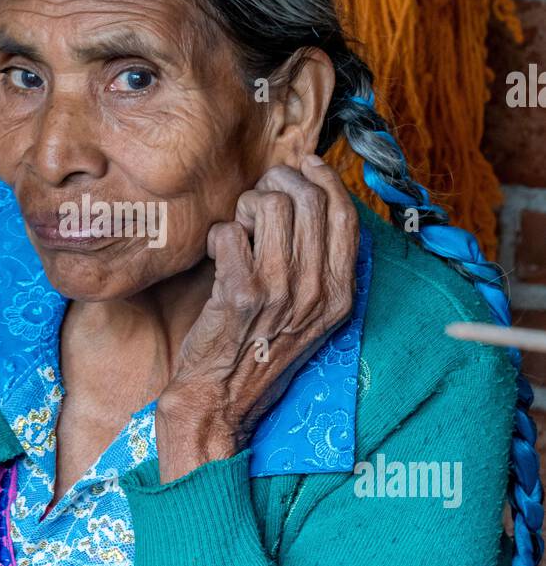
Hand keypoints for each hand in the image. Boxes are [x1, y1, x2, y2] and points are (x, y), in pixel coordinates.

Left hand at [155, 156, 358, 482]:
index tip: (305, 166)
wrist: (220, 399)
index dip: (326, 180)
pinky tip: (219, 254)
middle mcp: (316, 292)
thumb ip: (318, 263)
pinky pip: (230, 232)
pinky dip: (219, 234)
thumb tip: (312, 197)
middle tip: (258, 197)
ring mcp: (279, 293)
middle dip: (278, 184)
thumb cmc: (260, 348)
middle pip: (308, 200)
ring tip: (239, 228)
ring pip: (270, 206)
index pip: (346, 216)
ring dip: (246, 207)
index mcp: (340, 293)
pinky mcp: (240, 294)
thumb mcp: (308, 312)